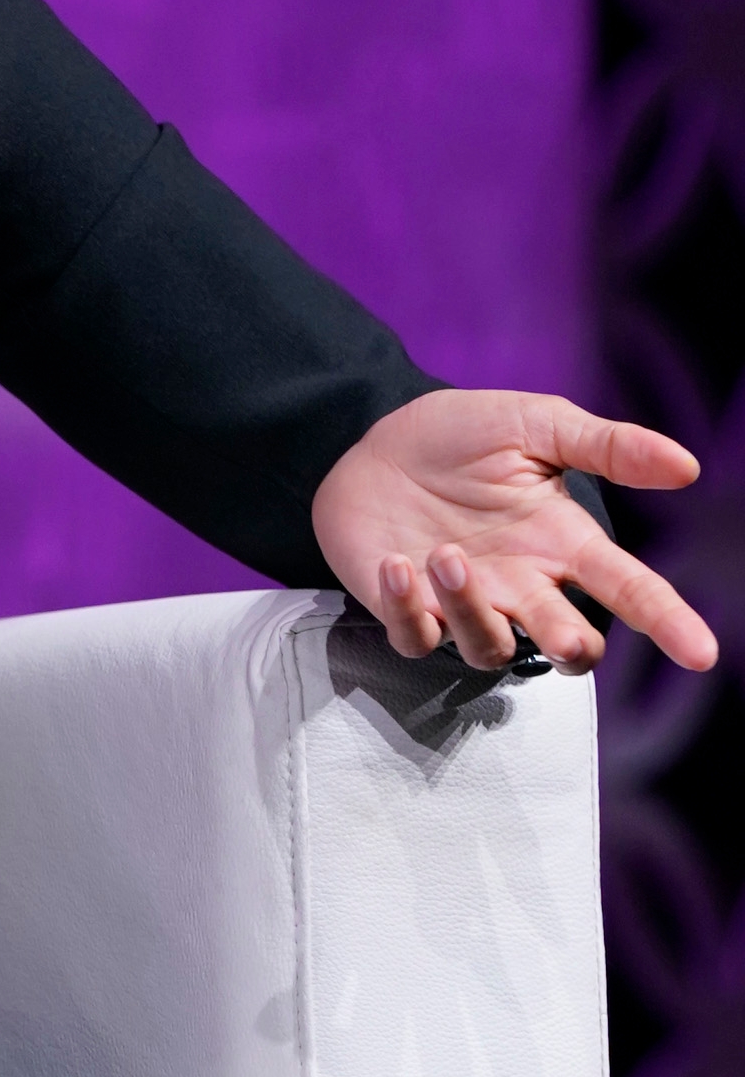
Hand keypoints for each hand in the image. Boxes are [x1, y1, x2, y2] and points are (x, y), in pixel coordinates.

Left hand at [310, 389, 717, 674]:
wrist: (376, 438)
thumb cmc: (461, 435)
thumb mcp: (538, 424)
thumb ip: (608, 446)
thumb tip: (687, 466)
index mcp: (562, 543)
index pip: (628, 589)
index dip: (667, 621)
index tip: (700, 652)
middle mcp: (521, 584)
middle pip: (568, 646)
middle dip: (568, 647)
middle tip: (562, 636)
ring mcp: (464, 604)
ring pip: (488, 650)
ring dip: (472, 610)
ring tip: (447, 555)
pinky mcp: (407, 611)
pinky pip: (415, 640)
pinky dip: (406, 610)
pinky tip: (397, 566)